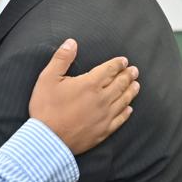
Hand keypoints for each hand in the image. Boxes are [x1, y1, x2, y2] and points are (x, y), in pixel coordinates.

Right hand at [28, 39, 138, 154]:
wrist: (47, 139)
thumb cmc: (45, 108)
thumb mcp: (47, 78)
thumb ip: (61, 59)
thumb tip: (72, 42)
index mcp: (90, 84)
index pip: (109, 70)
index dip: (118, 64)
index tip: (124, 61)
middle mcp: (102, 99)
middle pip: (120, 84)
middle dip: (128, 75)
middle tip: (134, 70)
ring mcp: (104, 116)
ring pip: (123, 101)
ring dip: (131, 91)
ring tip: (136, 85)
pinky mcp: (103, 131)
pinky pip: (120, 120)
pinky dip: (126, 113)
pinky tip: (129, 109)